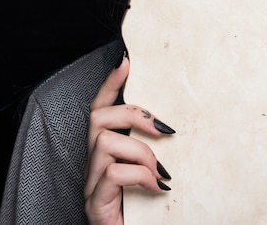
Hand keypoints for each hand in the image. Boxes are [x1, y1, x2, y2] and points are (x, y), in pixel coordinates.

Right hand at [84, 53, 174, 224]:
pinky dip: (139, 175)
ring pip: (104, 142)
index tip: (126, 61)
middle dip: (133, 114)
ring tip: (160, 171)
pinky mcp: (94, 204)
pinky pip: (113, 173)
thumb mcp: (151, 168)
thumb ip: (155, 147)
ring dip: (140, 152)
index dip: (110, 83)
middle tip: (165, 130)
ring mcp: (91, 183)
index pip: (100, 108)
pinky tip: (156, 187)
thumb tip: (176, 125)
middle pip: (98, 117)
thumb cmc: (145, 206)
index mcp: (106, 151)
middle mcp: (93, 163)